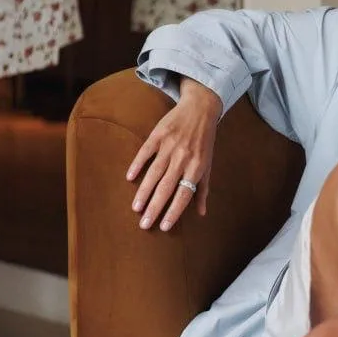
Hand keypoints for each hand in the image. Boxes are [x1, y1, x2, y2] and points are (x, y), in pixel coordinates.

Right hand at [126, 79, 221, 230]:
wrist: (200, 109)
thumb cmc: (205, 142)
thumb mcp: (208, 165)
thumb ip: (203, 189)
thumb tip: (201, 212)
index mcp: (197, 168)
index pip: (184, 195)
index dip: (174, 211)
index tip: (164, 227)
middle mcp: (183, 159)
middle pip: (167, 188)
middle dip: (155, 208)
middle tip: (144, 224)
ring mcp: (169, 146)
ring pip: (154, 173)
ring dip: (144, 192)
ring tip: (136, 208)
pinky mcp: (158, 135)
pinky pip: (146, 152)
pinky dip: (137, 164)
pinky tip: (129, 177)